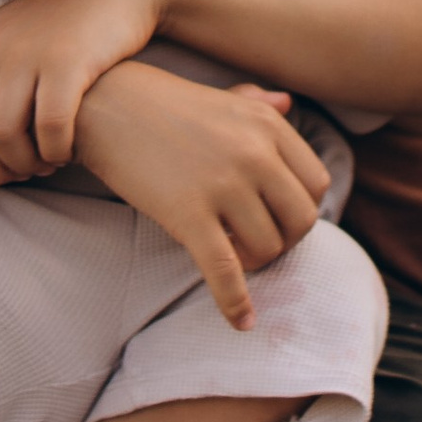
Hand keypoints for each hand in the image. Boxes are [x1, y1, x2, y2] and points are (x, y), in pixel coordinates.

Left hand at [0, 0, 170, 183]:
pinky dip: (56, 151)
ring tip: (45, 165)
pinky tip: (67, 152)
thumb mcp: (3, 32)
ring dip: (23, 164)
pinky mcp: (68, 61)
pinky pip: (49, 126)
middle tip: (18, 175)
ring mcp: (27, 52)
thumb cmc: (60, 20)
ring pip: (3, 134)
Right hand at [73, 63, 331, 327]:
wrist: (105, 106)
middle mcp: (254, 152)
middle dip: (284, 241)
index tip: (276, 217)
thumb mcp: (221, 98)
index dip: (300, 209)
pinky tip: (241, 322)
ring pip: (268, 248)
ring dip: (254, 263)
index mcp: (267, 124)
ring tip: (230, 253)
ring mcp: (223, 184)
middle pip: (301, 220)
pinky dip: (236, 302)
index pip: (316, 183)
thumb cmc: (163, 105)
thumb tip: (286, 103)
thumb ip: (258, 103)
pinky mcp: (188, 213)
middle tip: (256, 241)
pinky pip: (225, 270)